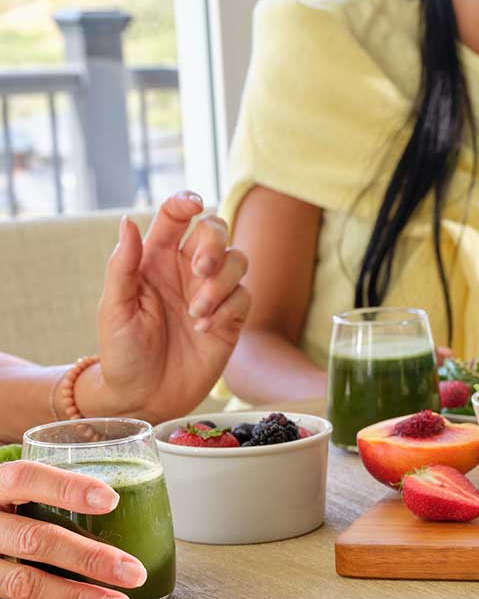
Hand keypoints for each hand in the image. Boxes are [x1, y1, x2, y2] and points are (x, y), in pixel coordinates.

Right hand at [0, 461, 147, 598]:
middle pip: (34, 540)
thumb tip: (119, 501)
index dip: (66, 488)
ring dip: (75, 598)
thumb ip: (46, 495)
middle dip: (89, 558)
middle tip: (134, 573)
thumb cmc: (1, 516)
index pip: (23, 479)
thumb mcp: (12, 496)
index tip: (112, 501)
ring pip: (21, 583)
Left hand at [83, 192, 251, 421]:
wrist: (144, 395)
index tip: (193, 206)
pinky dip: (228, 310)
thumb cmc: (121, 351)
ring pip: (237, 261)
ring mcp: (211, 292)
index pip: (175, 218)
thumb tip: (128, 221)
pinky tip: (206, 329)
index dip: (185, 203)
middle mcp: (186, 270)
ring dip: (220, 284)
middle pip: (216, 231)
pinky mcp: (232, 317)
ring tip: (196, 314)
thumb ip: (122, 264)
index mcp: (154, 259)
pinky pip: (244, 297)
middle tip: (200, 269)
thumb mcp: (113, 308)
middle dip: (214, 244)